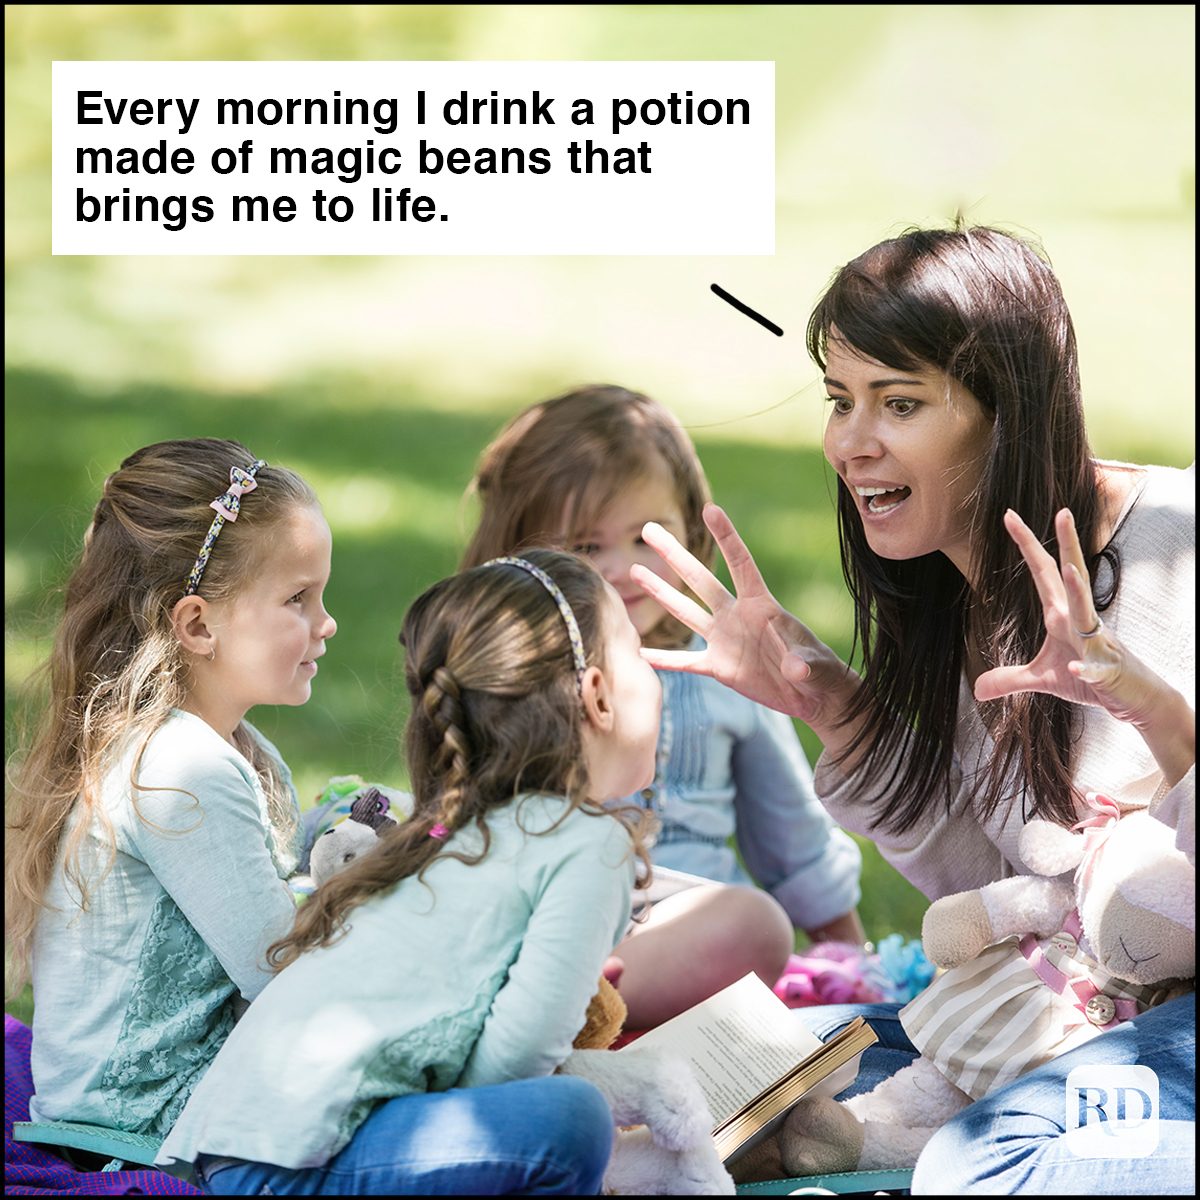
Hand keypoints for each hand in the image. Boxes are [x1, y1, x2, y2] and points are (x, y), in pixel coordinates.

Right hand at [632, 504, 857, 730]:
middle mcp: (737, 616)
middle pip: (699, 579)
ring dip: (659, 592)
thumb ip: (804, 664)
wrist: (813, 696)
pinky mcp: (718, 666)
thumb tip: (795, 668)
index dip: (726, 537)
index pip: (740, 564)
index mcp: (762, 606)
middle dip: (673, 554)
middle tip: (648, 529)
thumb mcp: (816, 667)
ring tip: (634, 571)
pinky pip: (684, 661)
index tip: (710, 509)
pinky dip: (662, 659)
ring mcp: (724, 639)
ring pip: (684, 611)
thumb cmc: (822, 673)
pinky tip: (638, 651)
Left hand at [974, 508, 1174, 727]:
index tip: (1008, 515)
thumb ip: (1008, 679)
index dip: (1027, 545)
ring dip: (1078, 591)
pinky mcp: (1107, 671)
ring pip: (1087, 611)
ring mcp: (1096, 643)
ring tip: (1069, 569)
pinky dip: (1085, 668)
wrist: (1131, 697)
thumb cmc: (1089, 678)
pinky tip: (1076, 667)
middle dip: (1067, 545)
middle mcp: (1080, 620)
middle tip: (1062, 511)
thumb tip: (976, 688)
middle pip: (1071, 576)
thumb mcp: (1041, 679)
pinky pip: (1095, 667)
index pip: (1042, 572)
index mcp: (1061, 614)